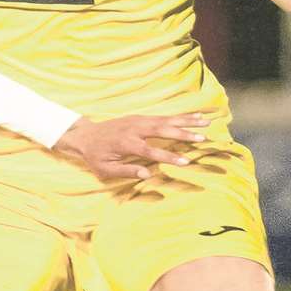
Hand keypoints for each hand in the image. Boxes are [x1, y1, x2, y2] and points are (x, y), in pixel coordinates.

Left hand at [54, 113, 210, 179]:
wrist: (85, 135)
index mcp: (126, 143)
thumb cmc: (95, 156)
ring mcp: (138, 120)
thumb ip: (126, 171)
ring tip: (206, 122)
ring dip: (187, 120)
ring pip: (166, 119)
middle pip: (163, 129)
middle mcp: (134, 129)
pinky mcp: (140, 117)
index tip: (186, 162)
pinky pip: (163, 116)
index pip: (151, 150)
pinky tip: (194, 115)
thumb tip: (147, 174)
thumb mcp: (105, 169)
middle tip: (203, 138)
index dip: (168, 156)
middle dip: (184, 133)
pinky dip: (179, 115)